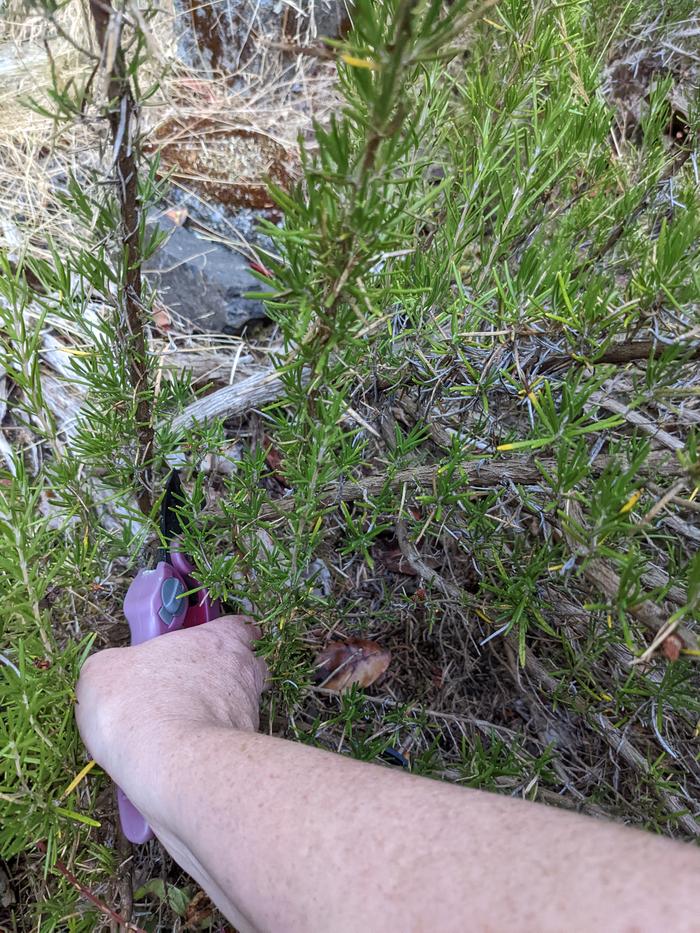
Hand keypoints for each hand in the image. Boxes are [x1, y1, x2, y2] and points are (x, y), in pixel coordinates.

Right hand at [75, 615, 266, 794]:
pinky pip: (232, 744)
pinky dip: (216, 749)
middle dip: (230, 678)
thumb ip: (116, 666)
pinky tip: (188, 760)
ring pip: (244, 707)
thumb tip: (114, 676)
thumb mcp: (103, 671)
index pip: (240, 628)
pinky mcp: (246, 750)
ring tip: (186, 733)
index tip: (212, 648)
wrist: (170, 761)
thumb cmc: (137, 702)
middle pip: (249, 667)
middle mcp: (242, 671)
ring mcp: (249, 711)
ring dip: (223, 716)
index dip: (228, 636)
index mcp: (216, 640)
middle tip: (196, 694)